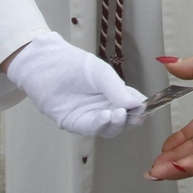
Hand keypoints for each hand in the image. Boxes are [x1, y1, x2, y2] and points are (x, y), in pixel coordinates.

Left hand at [4, 32, 146, 137]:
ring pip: (109, 128)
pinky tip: (106, 116)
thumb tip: (136, 104)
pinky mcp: (74, 123)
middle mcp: (104, 107)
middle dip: (132, 119)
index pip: (133, 104)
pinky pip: (90, 129)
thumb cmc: (73, 63)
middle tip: (136, 114)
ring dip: (116, 124)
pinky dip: (100, 124)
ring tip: (118, 113)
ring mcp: (90, 117)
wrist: (44, 64)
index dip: (142, 107)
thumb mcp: (100, 72)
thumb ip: (117, 88)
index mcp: (114, 93)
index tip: (148, 107)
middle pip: (124, 120)